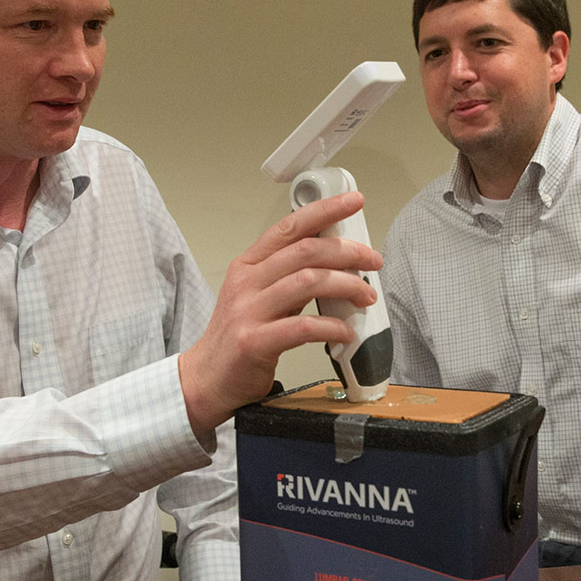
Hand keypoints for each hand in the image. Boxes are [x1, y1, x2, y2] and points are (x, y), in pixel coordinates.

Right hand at [178, 191, 382, 434]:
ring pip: (308, 282)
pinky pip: (303, 327)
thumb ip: (288, 276)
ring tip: (366, 297)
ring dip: (347, 286)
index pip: (289, 227)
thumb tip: (337, 262)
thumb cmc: (238, 337)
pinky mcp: (254, 342)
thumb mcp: (258, 295)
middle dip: (347, 252)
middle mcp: (247, 282)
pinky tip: (347, 332)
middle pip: (305, 251)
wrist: (207, 378)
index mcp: (248, 265)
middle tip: (373, 261)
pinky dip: (333, 327)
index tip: (354, 202)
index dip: (324, 210)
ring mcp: (248, 311)